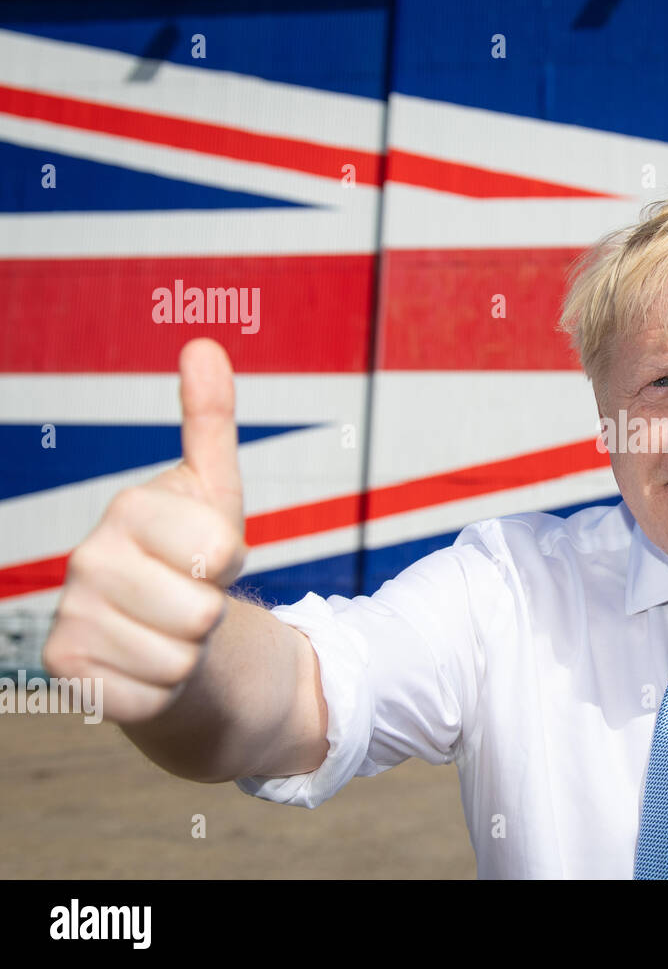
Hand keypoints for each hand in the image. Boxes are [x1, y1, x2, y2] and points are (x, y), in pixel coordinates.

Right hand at [43, 338, 248, 722]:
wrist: (165, 632)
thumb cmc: (195, 560)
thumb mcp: (217, 493)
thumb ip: (210, 421)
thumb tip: (203, 344)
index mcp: (128, 508)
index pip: (221, 551)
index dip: (232, 561)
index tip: (212, 556)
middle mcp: (85, 558)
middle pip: (203, 609)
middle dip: (212, 612)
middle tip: (189, 600)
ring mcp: (70, 616)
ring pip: (181, 656)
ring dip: (190, 653)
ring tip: (169, 630)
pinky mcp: (65, 671)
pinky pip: (152, 693)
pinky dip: (164, 689)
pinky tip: (145, 665)